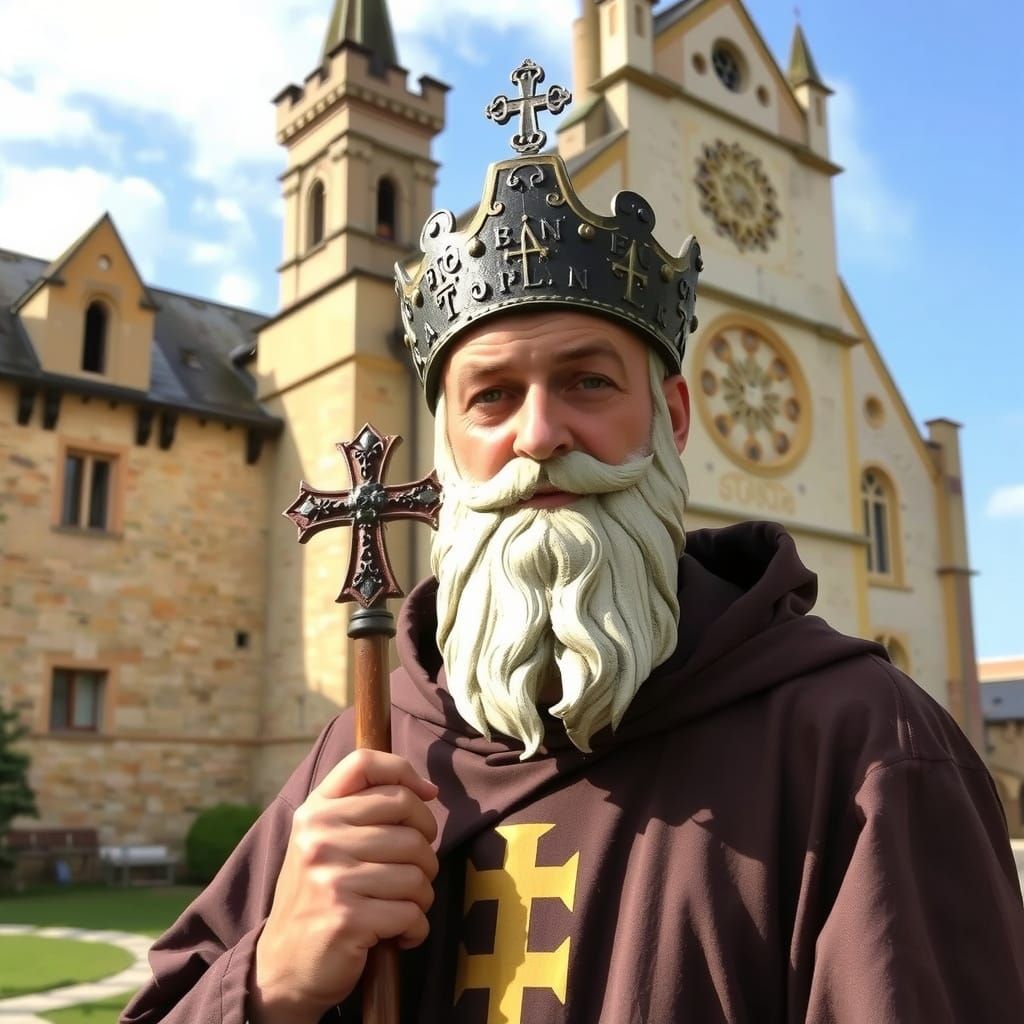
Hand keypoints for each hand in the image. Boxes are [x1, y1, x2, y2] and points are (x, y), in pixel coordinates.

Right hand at [247, 749, 438, 1023]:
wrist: (283, 966)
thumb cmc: (318, 895)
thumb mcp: (323, 840)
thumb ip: (361, 808)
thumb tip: (428, 790)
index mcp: (315, 811)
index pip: (366, 763)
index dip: (405, 772)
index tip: (426, 796)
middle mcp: (319, 837)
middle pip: (407, 814)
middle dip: (426, 846)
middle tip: (416, 868)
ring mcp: (331, 877)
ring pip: (417, 868)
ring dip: (422, 893)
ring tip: (402, 905)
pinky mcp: (347, 918)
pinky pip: (412, 911)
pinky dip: (415, 927)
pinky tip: (398, 933)